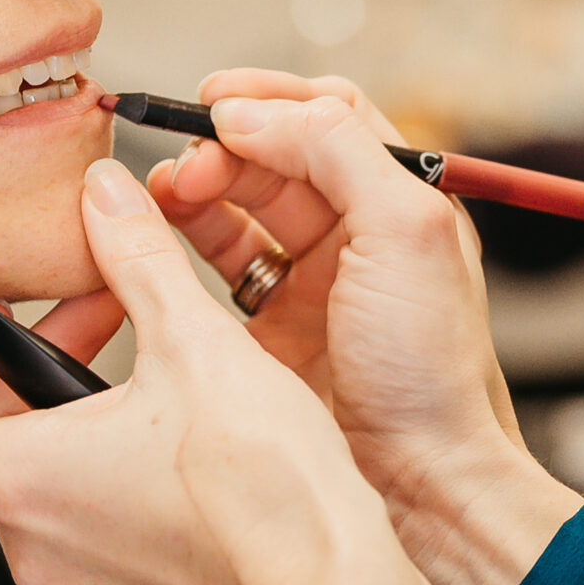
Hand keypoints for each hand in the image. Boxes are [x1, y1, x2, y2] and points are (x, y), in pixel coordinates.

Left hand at [0, 157, 455, 584]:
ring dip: (89, 437)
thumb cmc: (265, 481)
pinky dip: (135, 499)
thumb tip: (102, 193)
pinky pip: (115, 553)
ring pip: (56, 505)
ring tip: (165, 384)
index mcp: (18, 483)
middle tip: (105, 322)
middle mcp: (37, 555)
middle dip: (40, 378)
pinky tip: (203, 460)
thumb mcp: (194, 340)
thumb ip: (135, 258)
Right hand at [152, 73, 582, 584]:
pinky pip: (213, 270)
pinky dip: (179, 244)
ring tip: (161, 196)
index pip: (330, 114)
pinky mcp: (269, 337)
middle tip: (185, 167)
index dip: (270, 98)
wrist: (422, 487)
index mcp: (401, 200)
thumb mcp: (405, 232)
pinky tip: (152, 238)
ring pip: (238, 207)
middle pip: (273, 156)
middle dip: (221, 147)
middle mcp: (355, 235)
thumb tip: (253, 111)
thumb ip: (334, 152)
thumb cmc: (431, 371)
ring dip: (194, 190)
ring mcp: (310, 286)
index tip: (213, 99)